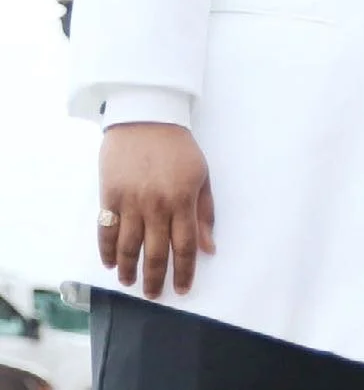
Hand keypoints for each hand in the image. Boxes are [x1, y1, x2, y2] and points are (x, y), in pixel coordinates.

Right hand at [98, 124, 215, 298]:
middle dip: (155, 279)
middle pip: (155, 253)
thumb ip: (205, 213)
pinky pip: (106, 232)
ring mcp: (131, 202)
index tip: (181, 289)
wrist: (146, 117)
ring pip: (129, 248)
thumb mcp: (201, 174)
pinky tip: (111, 263)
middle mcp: (157, 205)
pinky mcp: (109, 197)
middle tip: (154, 294)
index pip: (184, 246)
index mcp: (183, 199)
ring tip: (130, 283)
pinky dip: (107, 252)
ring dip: (129, 270)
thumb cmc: (178, 147)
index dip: (183, 271)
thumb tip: (209, 248)